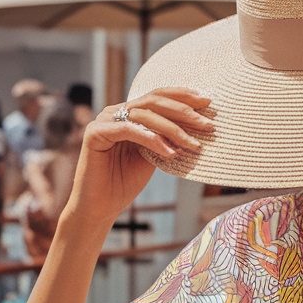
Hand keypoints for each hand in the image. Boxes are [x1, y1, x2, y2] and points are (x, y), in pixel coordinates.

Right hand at [65, 88, 214, 226]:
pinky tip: (170, 151)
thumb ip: (166, 137)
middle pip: (153, 101)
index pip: (158, 95)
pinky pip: (128, 130)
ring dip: (172, 129)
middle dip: (183, 111)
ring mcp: (103, 120)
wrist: (100, 207)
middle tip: (207, 124)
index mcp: (129, 112)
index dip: (183, 96)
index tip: (207, 101)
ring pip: (144, 115)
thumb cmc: (126, 182)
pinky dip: (151, 139)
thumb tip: (197, 124)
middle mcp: (115, 111)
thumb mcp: (153, 154)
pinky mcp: (94, 133)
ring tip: (193, 143)